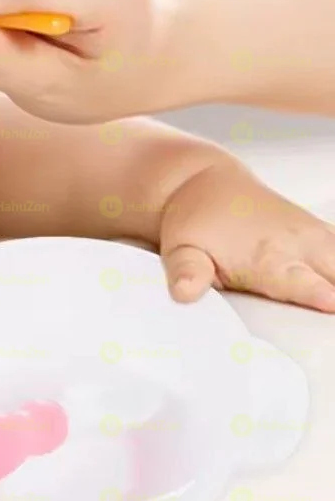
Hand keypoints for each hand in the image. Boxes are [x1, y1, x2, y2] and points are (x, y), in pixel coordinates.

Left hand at [159, 160, 334, 311]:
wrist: (205, 185)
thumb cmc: (196, 223)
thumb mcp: (181, 248)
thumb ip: (187, 272)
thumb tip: (185, 292)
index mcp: (268, 257)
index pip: (304, 284)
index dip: (322, 296)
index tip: (332, 303)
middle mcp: (299, 245)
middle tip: (333, 315)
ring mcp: (316, 237)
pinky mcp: (324, 235)